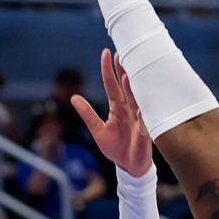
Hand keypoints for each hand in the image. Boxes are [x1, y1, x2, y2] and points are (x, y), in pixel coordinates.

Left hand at [72, 49, 152, 176]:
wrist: (129, 166)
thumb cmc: (115, 148)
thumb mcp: (97, 131)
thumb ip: (87, 114)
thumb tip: (73, 97)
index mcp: (117, 107)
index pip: (111, 84)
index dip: (108, 69)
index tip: (106, 53)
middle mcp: (129, 108)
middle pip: (126, 86)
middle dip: (123, 70)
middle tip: (121, 52)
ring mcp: (139, 118)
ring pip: (136, 98)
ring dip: (133, 87)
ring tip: (129, 73)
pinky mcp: (145, 131)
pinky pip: (144, 120)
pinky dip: (142, 113)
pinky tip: (140, 106)